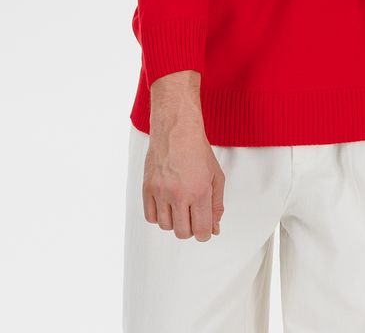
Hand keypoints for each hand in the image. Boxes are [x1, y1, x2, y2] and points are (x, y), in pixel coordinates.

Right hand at [143, 119, 224, 240]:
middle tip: (193, 215)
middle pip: (182, 233)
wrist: (176, 130)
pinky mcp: (147, 188)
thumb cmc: (197, 150)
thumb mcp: (217, 176)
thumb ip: (217, 205)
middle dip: (190, 228)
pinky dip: (159, 216)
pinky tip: (167, 204)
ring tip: (180, 205)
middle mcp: (178, 194)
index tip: (204, 229)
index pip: (201, 231)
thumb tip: (214, 228)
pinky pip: (150, 217)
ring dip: (174, 222)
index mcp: (199, 192)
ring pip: (166, 227)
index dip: (205, 233)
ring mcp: (161, 192)